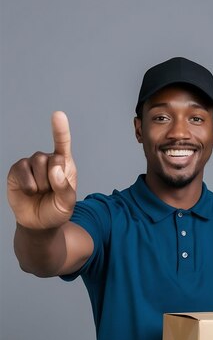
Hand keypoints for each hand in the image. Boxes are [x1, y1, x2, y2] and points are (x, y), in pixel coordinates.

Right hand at [7, 111, 76, 229]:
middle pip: (51, 158)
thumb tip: (54, 169)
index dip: (60, 129)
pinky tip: (30, 192)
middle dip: (53, 180)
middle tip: (50, 192)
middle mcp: (47, 160)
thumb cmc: (56, 211)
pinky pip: (22, 171)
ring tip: (41, 193)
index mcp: (64, 164)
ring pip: (38, 163)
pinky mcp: (17, 170)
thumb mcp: (67, 204)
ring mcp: (31, 164)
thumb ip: (65, 188)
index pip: (62, 144)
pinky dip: (28, 185)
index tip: (58, 115)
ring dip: (41, 184)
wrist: (39, 224)